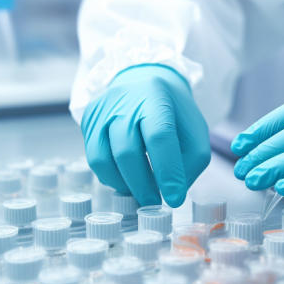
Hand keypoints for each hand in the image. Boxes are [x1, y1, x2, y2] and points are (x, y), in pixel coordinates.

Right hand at [81, 64, 210, 206]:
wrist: (144, 81)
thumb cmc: (173, 112)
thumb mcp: (195, 131)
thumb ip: (192, 162)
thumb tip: (173, 192)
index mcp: (155, 96)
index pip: (159, 137)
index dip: (167, 171)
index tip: (174, 198)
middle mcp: (123, 100)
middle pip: (127, 151)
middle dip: (142, 185)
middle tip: (154, 202)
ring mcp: (101, 110)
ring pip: (102, 158)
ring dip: (123, 184)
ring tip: (141, 191)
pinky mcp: (88, 121)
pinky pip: (94, 158)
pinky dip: (111, 176)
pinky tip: (127, 177)